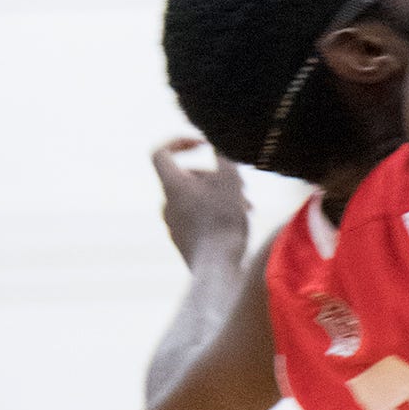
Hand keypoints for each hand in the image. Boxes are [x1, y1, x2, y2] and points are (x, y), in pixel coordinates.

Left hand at [152, 135, 249, 270]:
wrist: (216, 269)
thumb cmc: (223, 222)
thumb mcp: (230, 180)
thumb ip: (222, 155)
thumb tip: (218, 140)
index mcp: (172, 185)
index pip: (161, 153)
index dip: (179, 142)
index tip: (202, 144)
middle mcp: (166, 203)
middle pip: (186, 178)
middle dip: (214, 176)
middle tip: (243, 186)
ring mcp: (173, 225)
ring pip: (195, 200)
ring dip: (219, 197)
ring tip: (247, 207)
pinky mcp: (183, 243)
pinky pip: (196, 219)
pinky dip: (214, 215)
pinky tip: (237, 225)